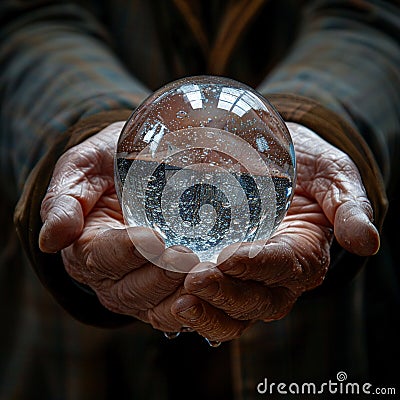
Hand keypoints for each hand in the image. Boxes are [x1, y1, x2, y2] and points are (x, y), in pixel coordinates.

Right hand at [39, 121, 197, 331]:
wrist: (132, 175)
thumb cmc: (107, 168)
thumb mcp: (80, 170)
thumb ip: (64, 200)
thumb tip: (50, 239)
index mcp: (85, 249)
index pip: (102, 257)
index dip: (128, 251)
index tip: (155, 238)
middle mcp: (111, 277)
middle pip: (133, 289)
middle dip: (162, 274)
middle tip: (189, 256)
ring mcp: (140, 288)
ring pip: (158, 307)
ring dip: (183, 295)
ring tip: (208, 275)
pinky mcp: (165, 292)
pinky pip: (179, 310)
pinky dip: (199, 306)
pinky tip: (218, 290)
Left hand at [171, 122, 379, 341]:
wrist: (274, 165)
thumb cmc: (303, 168)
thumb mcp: (331, 175)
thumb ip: (348, 204)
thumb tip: (366, 241)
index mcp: (303, 254)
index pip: (285, 267)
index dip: (261, 266)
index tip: (232, 256)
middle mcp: (273, 278)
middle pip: (255, 301)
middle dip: (227, 294)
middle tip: (195, 279)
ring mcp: (244, 281)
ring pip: (228, 311)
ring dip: (204, 309)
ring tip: (178, 297)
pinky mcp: (219, 277)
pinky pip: (204, 300)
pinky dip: (185, 302)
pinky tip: (163, 291)